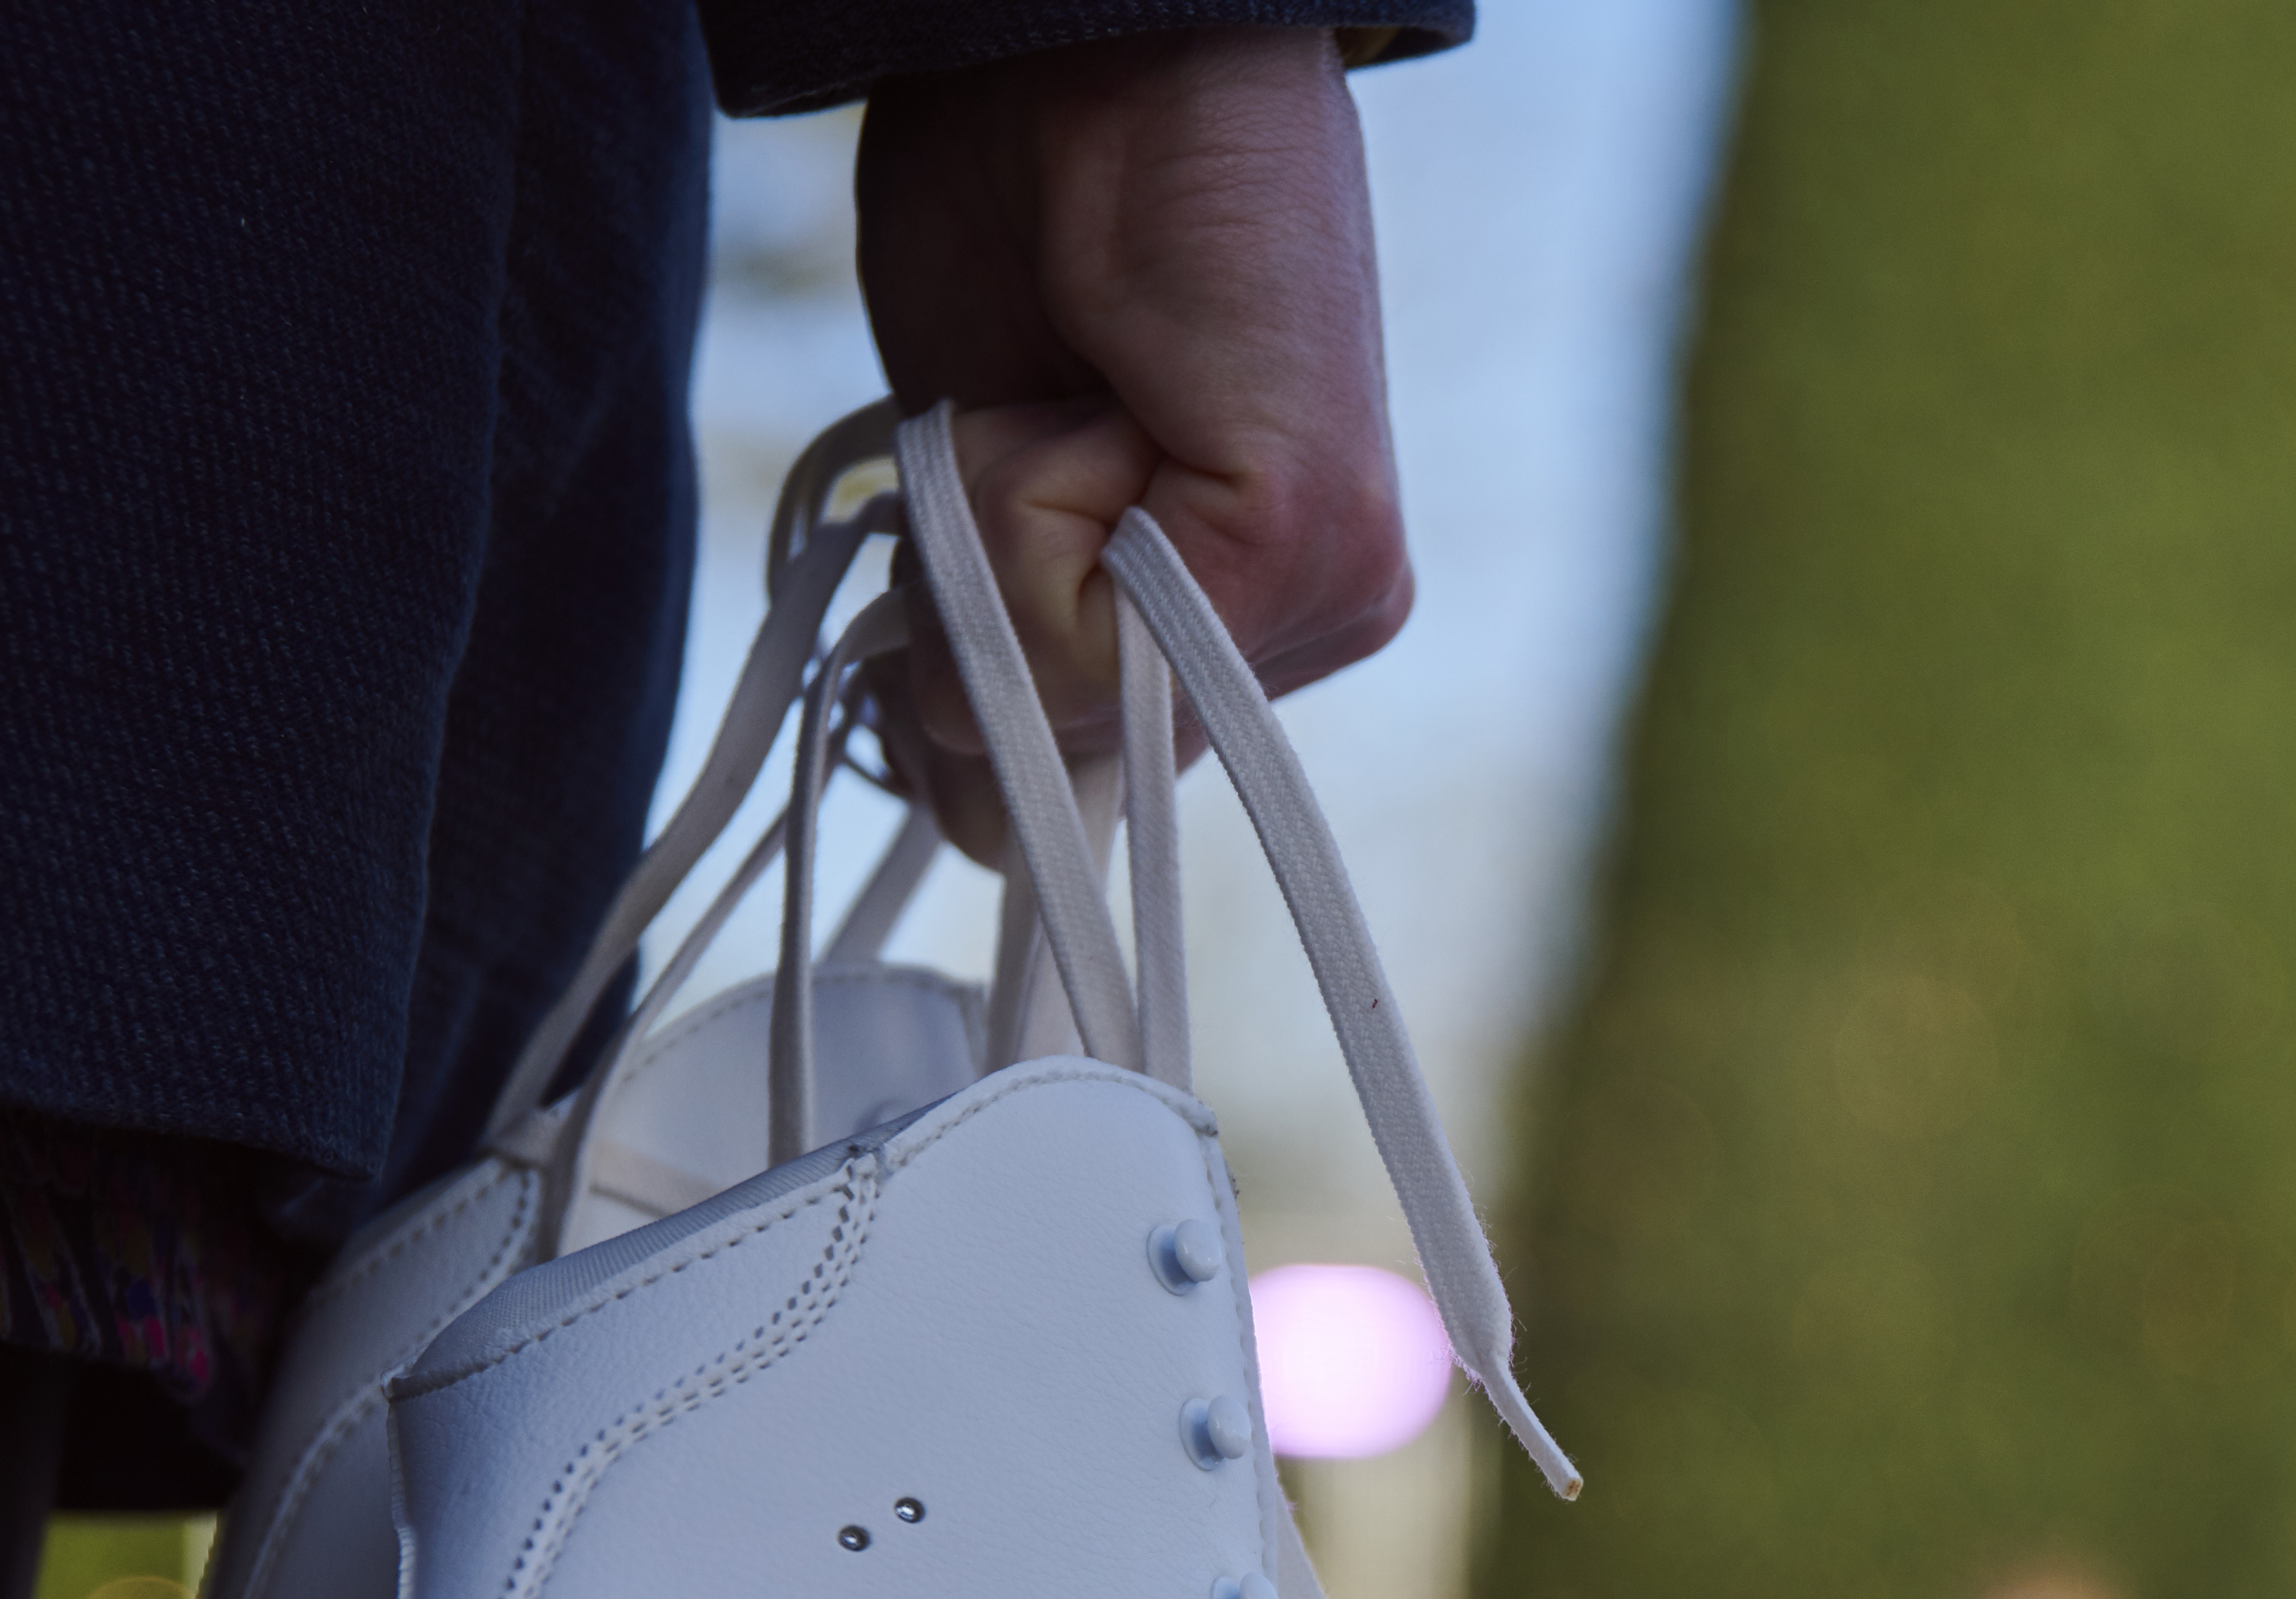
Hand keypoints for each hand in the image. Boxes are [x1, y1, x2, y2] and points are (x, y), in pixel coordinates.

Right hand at [857, 33, 1408, 778]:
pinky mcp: (1313, 540)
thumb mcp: (977, 497)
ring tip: (1075, 390)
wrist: (1085, 54)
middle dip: (986, 618)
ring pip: (1068, 700)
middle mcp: (1307, 636)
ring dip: (1005, 540)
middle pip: (1056, 775)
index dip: (975, 714)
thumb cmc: (1025, 234)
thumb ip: (995, 659)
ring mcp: (1329, 596)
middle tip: (1037, 424)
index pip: (1066, 798)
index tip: (966, 575)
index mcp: (1232, 631)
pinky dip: (1034, 496)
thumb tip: (972, 823)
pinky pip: (1095, 625)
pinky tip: (1104, 383)